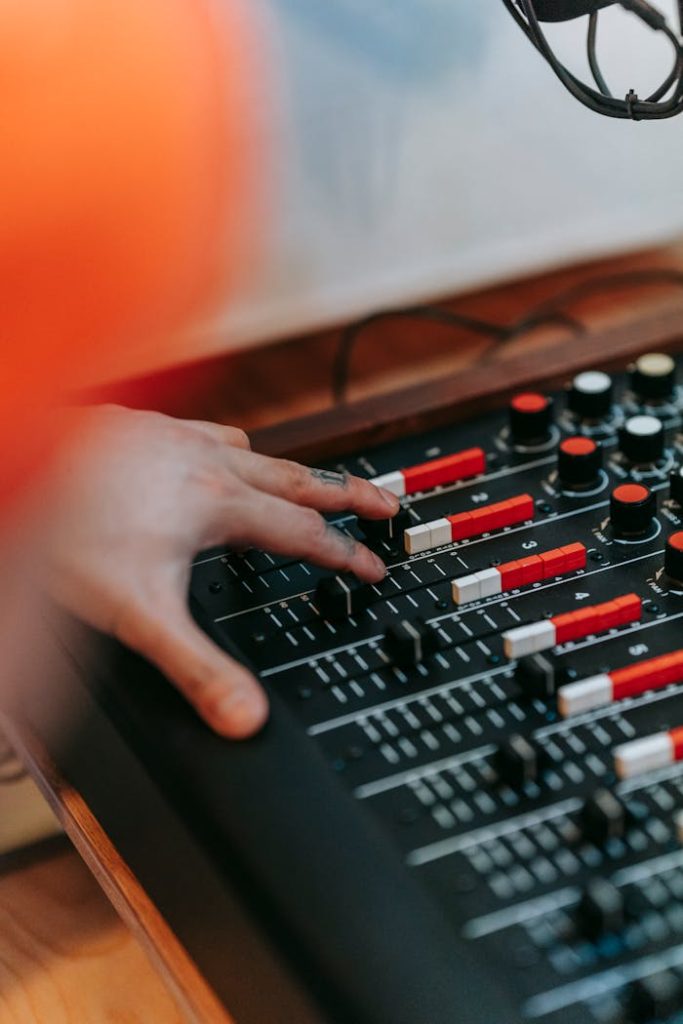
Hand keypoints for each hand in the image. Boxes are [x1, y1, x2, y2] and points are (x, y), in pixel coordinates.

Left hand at [43, 406, 398, 738]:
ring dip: (287, 470)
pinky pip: (204, 431)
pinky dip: (225, 446)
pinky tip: (211, 453)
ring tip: (307, 481)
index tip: (373, 568)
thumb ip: (196, 669)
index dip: (344, 555)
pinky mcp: (143, 428)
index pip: (304, 535)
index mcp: (220, 506)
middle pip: (299, 478)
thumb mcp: (139, 616)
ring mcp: (175, 440)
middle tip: (385, 500)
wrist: (17, 471)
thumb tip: (244, 718)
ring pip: (253, 451)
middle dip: (348, 493)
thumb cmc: (70, 535)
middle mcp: (206, 464)